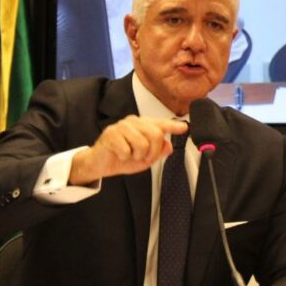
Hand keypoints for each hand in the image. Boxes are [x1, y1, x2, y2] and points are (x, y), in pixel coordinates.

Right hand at [69, 116, 187, 184]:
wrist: (101, 164)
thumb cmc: (123, 158)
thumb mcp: (145, 159)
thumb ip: (158, 152)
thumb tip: (168, 146)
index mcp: (143, 125)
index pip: (161, 124)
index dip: (173, 126)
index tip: (185, 127)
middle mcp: (133, 122)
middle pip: (155, 135)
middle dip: (152, 152)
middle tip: (143, 158)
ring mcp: (122, 126)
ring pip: (142, 143)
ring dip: (137, 156)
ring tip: (129, 155)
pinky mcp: (111, 134)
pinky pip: (127, 150)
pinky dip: (124, 157)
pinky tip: (119, 154)